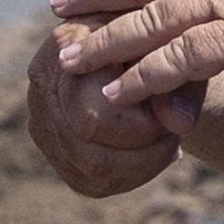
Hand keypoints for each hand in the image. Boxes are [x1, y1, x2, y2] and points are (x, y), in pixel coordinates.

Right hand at [22, 28, 187, 199]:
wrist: (140, 50)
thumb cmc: (161, 43)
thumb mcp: (179, 50)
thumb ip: (181, 82)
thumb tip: (178, 124)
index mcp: (67, 46)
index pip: (96, 113)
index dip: (144, 125)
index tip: (175, 116)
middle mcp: (43, 82)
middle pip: (89, 145)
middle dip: (144, 147)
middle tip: (174, 135)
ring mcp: (42, 117)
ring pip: (90, 168)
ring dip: (141, 165)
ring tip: (169, 145)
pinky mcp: (53, 147)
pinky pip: (88, 181)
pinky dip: (129, 175)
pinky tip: (151, 154)